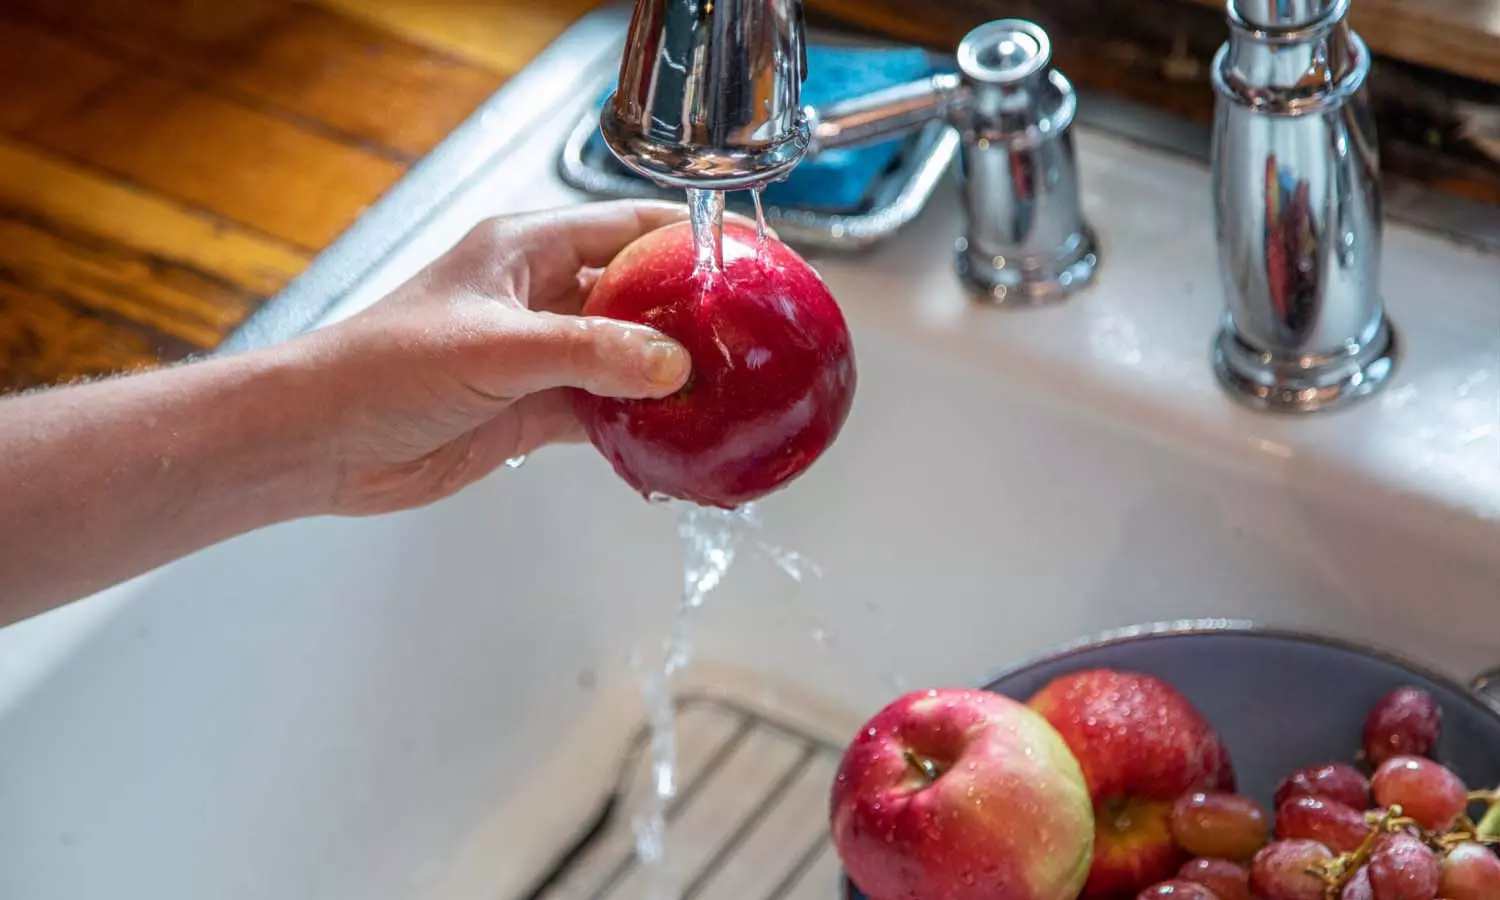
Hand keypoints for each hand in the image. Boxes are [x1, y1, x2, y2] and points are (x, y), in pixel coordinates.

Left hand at [291, 199, 703, 515]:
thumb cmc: (381, 369)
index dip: (682, 240)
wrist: (321, 443)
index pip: (623, 230)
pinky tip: (673, 432)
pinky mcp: (531, 411)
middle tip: (745, 335)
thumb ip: (588, 354)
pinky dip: (636, 422)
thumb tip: (671, 363)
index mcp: (524, 251)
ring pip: (622, 359)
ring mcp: (537, 357)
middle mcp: (536, 297)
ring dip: (664, 376)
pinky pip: (601, 411)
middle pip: (632, 296)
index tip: (742, 260)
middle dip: (686, 315)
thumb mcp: (495, 349)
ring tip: (724, 388)